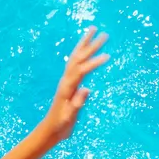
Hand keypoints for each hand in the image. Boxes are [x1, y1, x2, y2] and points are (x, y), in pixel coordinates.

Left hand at [39, 27, 110, 142]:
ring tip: (93, 29)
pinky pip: (76, 62)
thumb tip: (87, 89)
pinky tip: (86, 46)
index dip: (94, 63)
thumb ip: (77, 103)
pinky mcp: (69, 82)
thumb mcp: (69, 117)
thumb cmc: (61, 125)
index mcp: (67, 87)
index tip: (108, 56)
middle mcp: (66, 80)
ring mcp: (67, 79)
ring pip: (76, 56)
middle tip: (105, 34)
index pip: (82, 71)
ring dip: (85, 43)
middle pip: (79, 58)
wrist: (50, 129)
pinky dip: (81, 51)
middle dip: (91, 46)